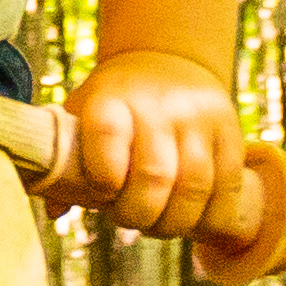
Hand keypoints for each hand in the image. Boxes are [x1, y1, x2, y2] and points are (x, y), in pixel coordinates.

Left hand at [42, 48, 240, 240]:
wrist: (168, 61)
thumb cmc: (114, 105)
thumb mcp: (82, 116)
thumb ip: (64, 162)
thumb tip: (55, 211)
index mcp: (112, 100)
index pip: (107, 133)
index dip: (103, 174)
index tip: (102, 193)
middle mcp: (158, 106)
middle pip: (156, 175)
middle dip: (139, 214)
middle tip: (129, 218)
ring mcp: (198, 119)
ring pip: (195, 186)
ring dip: (174, 222)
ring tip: (158, 224)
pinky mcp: (230, 132)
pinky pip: (228, 186)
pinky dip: (212, 217)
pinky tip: (194, 223)